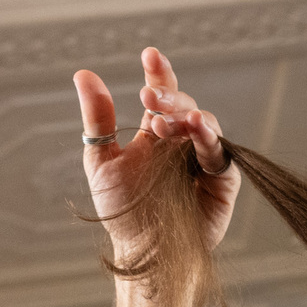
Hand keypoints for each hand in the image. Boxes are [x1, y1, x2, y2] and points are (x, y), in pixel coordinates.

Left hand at [72, 48, 238, 258]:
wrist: (143, 252)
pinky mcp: (223, 181)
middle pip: (185, 105)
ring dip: (186, 115)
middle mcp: (182, 142)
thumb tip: (83, 73)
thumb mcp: (102, 161)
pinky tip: (197, 127)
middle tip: (150, 95)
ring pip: (205, 123)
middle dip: (169, 96)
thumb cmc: (123, 211)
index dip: (159, 74)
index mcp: (157, 134)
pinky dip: (209, 137)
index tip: (149, 54)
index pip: (161, 96)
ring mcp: (204, 159)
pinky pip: (220, 153)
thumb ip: (98, 119)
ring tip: (165, 120)